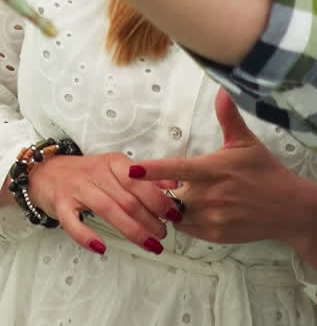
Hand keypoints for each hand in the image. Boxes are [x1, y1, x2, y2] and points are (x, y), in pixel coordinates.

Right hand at [27, 151, 178, 254]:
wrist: (47, 171)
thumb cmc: (87, 173)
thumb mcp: (116, 168)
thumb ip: (143, 178)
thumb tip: (172, 186)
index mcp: (114, 163)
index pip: (140, 181)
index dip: (159, 199)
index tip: (174, 214)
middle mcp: (97, 173)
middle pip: (127, 198)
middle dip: (150, 219)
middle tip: (164, 234)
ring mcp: (77, 189)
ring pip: (108, 210)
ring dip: (132, 230)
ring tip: (149, 243)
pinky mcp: (60, 204)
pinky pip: (73, 223)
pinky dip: (87, 236)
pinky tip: (102, 247)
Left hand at [133, 90, 316, 279]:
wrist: (287, 208)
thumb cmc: (264, 171)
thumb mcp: (246, 142)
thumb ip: (229, 117)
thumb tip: (223, 88)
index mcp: (213, 169)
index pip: (176, 169)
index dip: (152, 170)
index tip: (132, 169)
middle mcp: (209, 195)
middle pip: (171, 195)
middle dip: (167, 189)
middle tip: (171, 183)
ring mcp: (211, 218)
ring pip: (177, 214)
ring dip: (175, 206)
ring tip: (188, 196)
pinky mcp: (214, 235)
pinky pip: (187, 229)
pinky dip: (186, 221)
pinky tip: (198, 210)